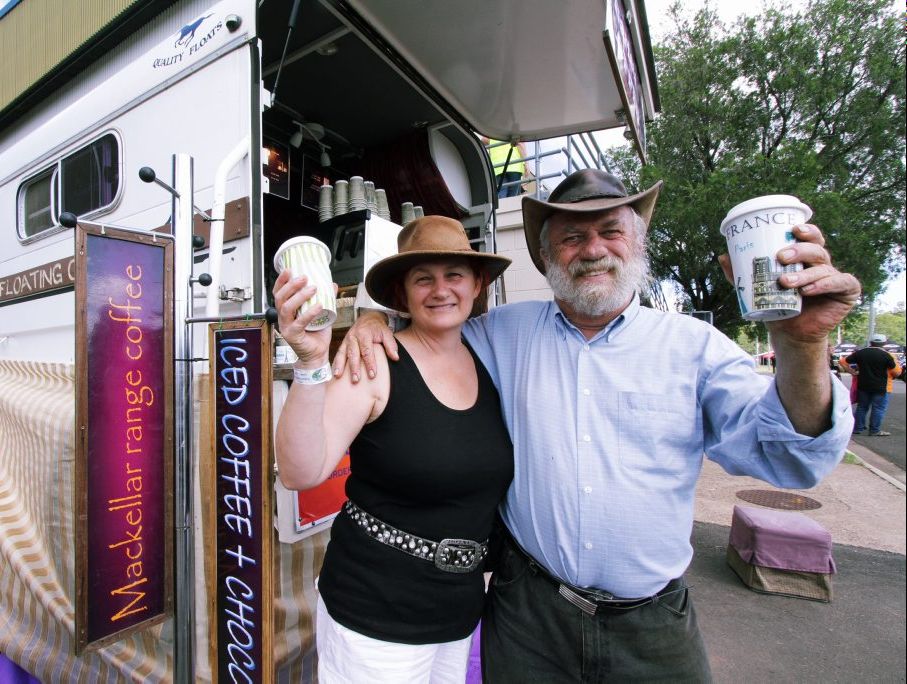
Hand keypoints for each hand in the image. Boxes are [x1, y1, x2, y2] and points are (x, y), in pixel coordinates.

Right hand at [272, 270, 332, 365]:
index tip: (289, 269)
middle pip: (280, 298)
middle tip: (304, 277)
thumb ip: (326, 298)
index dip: (282, 281)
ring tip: (313, 288)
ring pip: (287, 308)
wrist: (317, 354)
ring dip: (300, 296)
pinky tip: (319, 306)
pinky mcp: (293, 336)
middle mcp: (283, 317)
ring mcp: (286, 327)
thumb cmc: (317, 334)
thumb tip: (332, 284)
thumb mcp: (322, 312)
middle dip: (291, 285)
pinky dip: (309, 313)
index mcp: (286, 310)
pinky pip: (299, 323)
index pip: (278, 292)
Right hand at [332, 310, 397, 382]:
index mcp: (365, 334)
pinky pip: (338, 353)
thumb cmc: (378, 328)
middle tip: (356, 380)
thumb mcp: (387, 333)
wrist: (368, 318)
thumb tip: (396, 358)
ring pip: (343, 353)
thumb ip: (391, 345)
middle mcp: (354, 337)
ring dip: (340, 366)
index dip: (370, 363)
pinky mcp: (343, 343)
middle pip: (353, 353)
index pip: (367, 351)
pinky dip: (336, 363)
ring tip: (338, 376)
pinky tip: (334, 373)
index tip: (372, 375)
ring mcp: (347, 340)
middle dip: (354, 367)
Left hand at [719, 224, 860, 344]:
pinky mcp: (847, 293)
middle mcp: (822, 265)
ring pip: (824, 268)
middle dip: (799, 251)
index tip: (794, 229)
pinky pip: (841, 283)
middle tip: (781, 257)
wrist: (788, 334)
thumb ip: (741, 274)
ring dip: (804, 274)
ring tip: (786, 282)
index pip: (810, 238)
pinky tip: (809, 290)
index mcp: (805, 258)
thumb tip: (723, 256)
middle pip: (816, 249)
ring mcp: (836, 277)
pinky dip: (825, 284)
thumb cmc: (775, 306)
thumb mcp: (756, 288)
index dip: (806, 230)